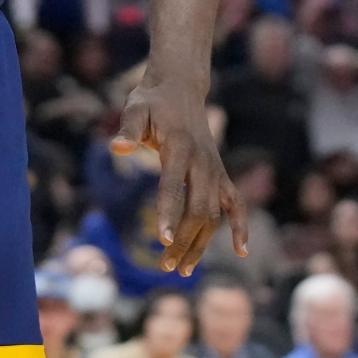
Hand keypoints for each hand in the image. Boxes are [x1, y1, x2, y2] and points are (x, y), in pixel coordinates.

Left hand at [114, 71, 246, 274]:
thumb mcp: (136, 108)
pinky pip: (235, 204)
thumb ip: (129, 129)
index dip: (170, 214)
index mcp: (180, 148)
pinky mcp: (221, 173)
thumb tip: (116, 148)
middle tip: (164, 265)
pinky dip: (240, 226)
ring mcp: (215, 169)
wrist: (180, 87)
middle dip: (184, 240)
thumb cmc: (152, 100)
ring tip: (180, 269)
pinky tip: (241, 251)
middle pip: (198, 209)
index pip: (174, 186)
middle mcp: (203, 162)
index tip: (163, 241)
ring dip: (201, 244)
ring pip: (214, 214)